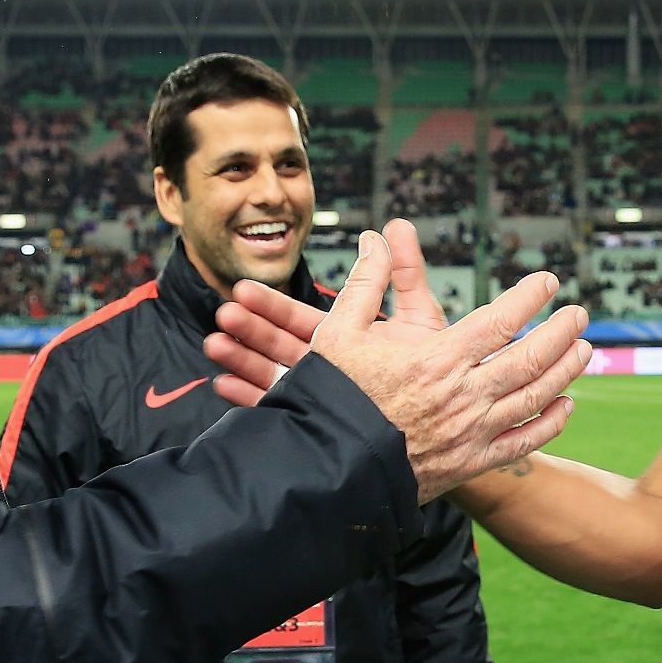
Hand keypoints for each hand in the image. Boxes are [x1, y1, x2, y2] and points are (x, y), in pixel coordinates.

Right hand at [204, 220, 591, 502]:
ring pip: (535, 398)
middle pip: (531, 359)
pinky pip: (522, 442)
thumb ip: (366, 282)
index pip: (501, 321)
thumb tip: (376, 238)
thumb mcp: (339, 332)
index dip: (530, 298)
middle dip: (561, 333)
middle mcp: (463, 395)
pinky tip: (565, 407)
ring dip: (566, 371)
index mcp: (436, 359)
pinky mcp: (469, 463)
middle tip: (580, 315)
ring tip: (584, 351)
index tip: (549, 282)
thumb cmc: (331, 397)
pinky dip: (551, 424)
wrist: (324, 467)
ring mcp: (471, 433)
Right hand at [205, 219, 447, 406]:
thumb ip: (404, 273)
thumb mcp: (418, 318)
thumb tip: (397, 226)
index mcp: (352, 347)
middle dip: (255, 328)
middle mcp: (335, 374)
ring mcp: (325, 402)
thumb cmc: (437, 374)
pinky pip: (287, 412)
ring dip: (247, 360)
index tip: (243, 292)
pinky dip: (258, 401)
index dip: (275, 306)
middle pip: (287, 348)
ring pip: (280, 377)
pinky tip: (228, 390)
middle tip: (223, 315)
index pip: (307, 320)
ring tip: (215, 348)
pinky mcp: (319, 428)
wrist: (446, 436)